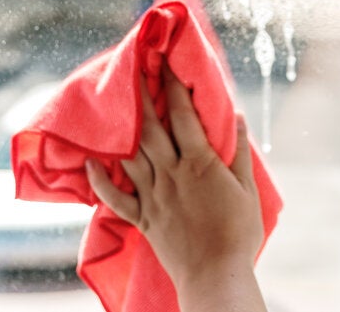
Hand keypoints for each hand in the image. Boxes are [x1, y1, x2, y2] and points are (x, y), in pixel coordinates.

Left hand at [85, 67, 264, 307]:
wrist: (215, 275)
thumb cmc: (238, 233)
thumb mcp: (248, 188)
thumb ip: (238, 151)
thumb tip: (237, 116)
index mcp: (199, 164)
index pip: (183, 116)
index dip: (174, 87)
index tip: (166, 64)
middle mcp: (171, 174)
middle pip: (150, 129)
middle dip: (141, 97)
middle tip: (132, 72)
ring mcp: (154, 197)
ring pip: (130, 157)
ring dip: (120, 130)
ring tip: (112, 108)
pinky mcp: (144, 219)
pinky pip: (115, 198)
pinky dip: (100, 181)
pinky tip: (91, 163)